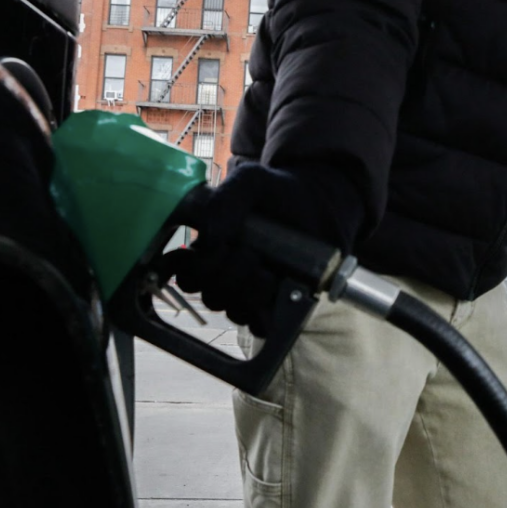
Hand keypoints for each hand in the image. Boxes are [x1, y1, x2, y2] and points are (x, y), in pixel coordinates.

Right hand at [170, 164, 361, 335]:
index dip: (190, 271)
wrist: (321, 204)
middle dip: (226, 276)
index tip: (208, 251)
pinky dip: (265, 314)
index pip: (185, 275)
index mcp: (211, 248)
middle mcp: (227, 273)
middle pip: (210, 296)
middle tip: (249, 252)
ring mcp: (252, 291)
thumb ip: (225, 201)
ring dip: (247, 293)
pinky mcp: (278, 305)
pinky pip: (260, 326)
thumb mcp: (250, 182)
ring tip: (267, 271)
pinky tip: (277, 290)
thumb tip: (207, 240)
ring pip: (233, 311)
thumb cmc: (280, 192)